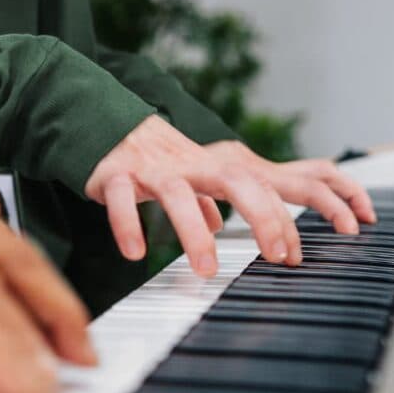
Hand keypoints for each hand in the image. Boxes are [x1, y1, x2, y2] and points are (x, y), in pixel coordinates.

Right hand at [85, 116, 376, 276]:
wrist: (103, 123)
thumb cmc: (152, 157)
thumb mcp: (187, 175)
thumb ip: (206, 198)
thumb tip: (218, 222)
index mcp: (210, 167)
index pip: (258, 187)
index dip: (280, 220)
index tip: (290, 257)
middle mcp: (186, 166)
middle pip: (235, 181)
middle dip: (262, 217)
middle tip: (275, 256)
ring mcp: (150, 170)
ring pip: (177, 196)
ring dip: (194, 234)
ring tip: (206, 269)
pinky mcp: (114, 177)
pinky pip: (122, 200)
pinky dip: (127, 225)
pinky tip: (135, 252)